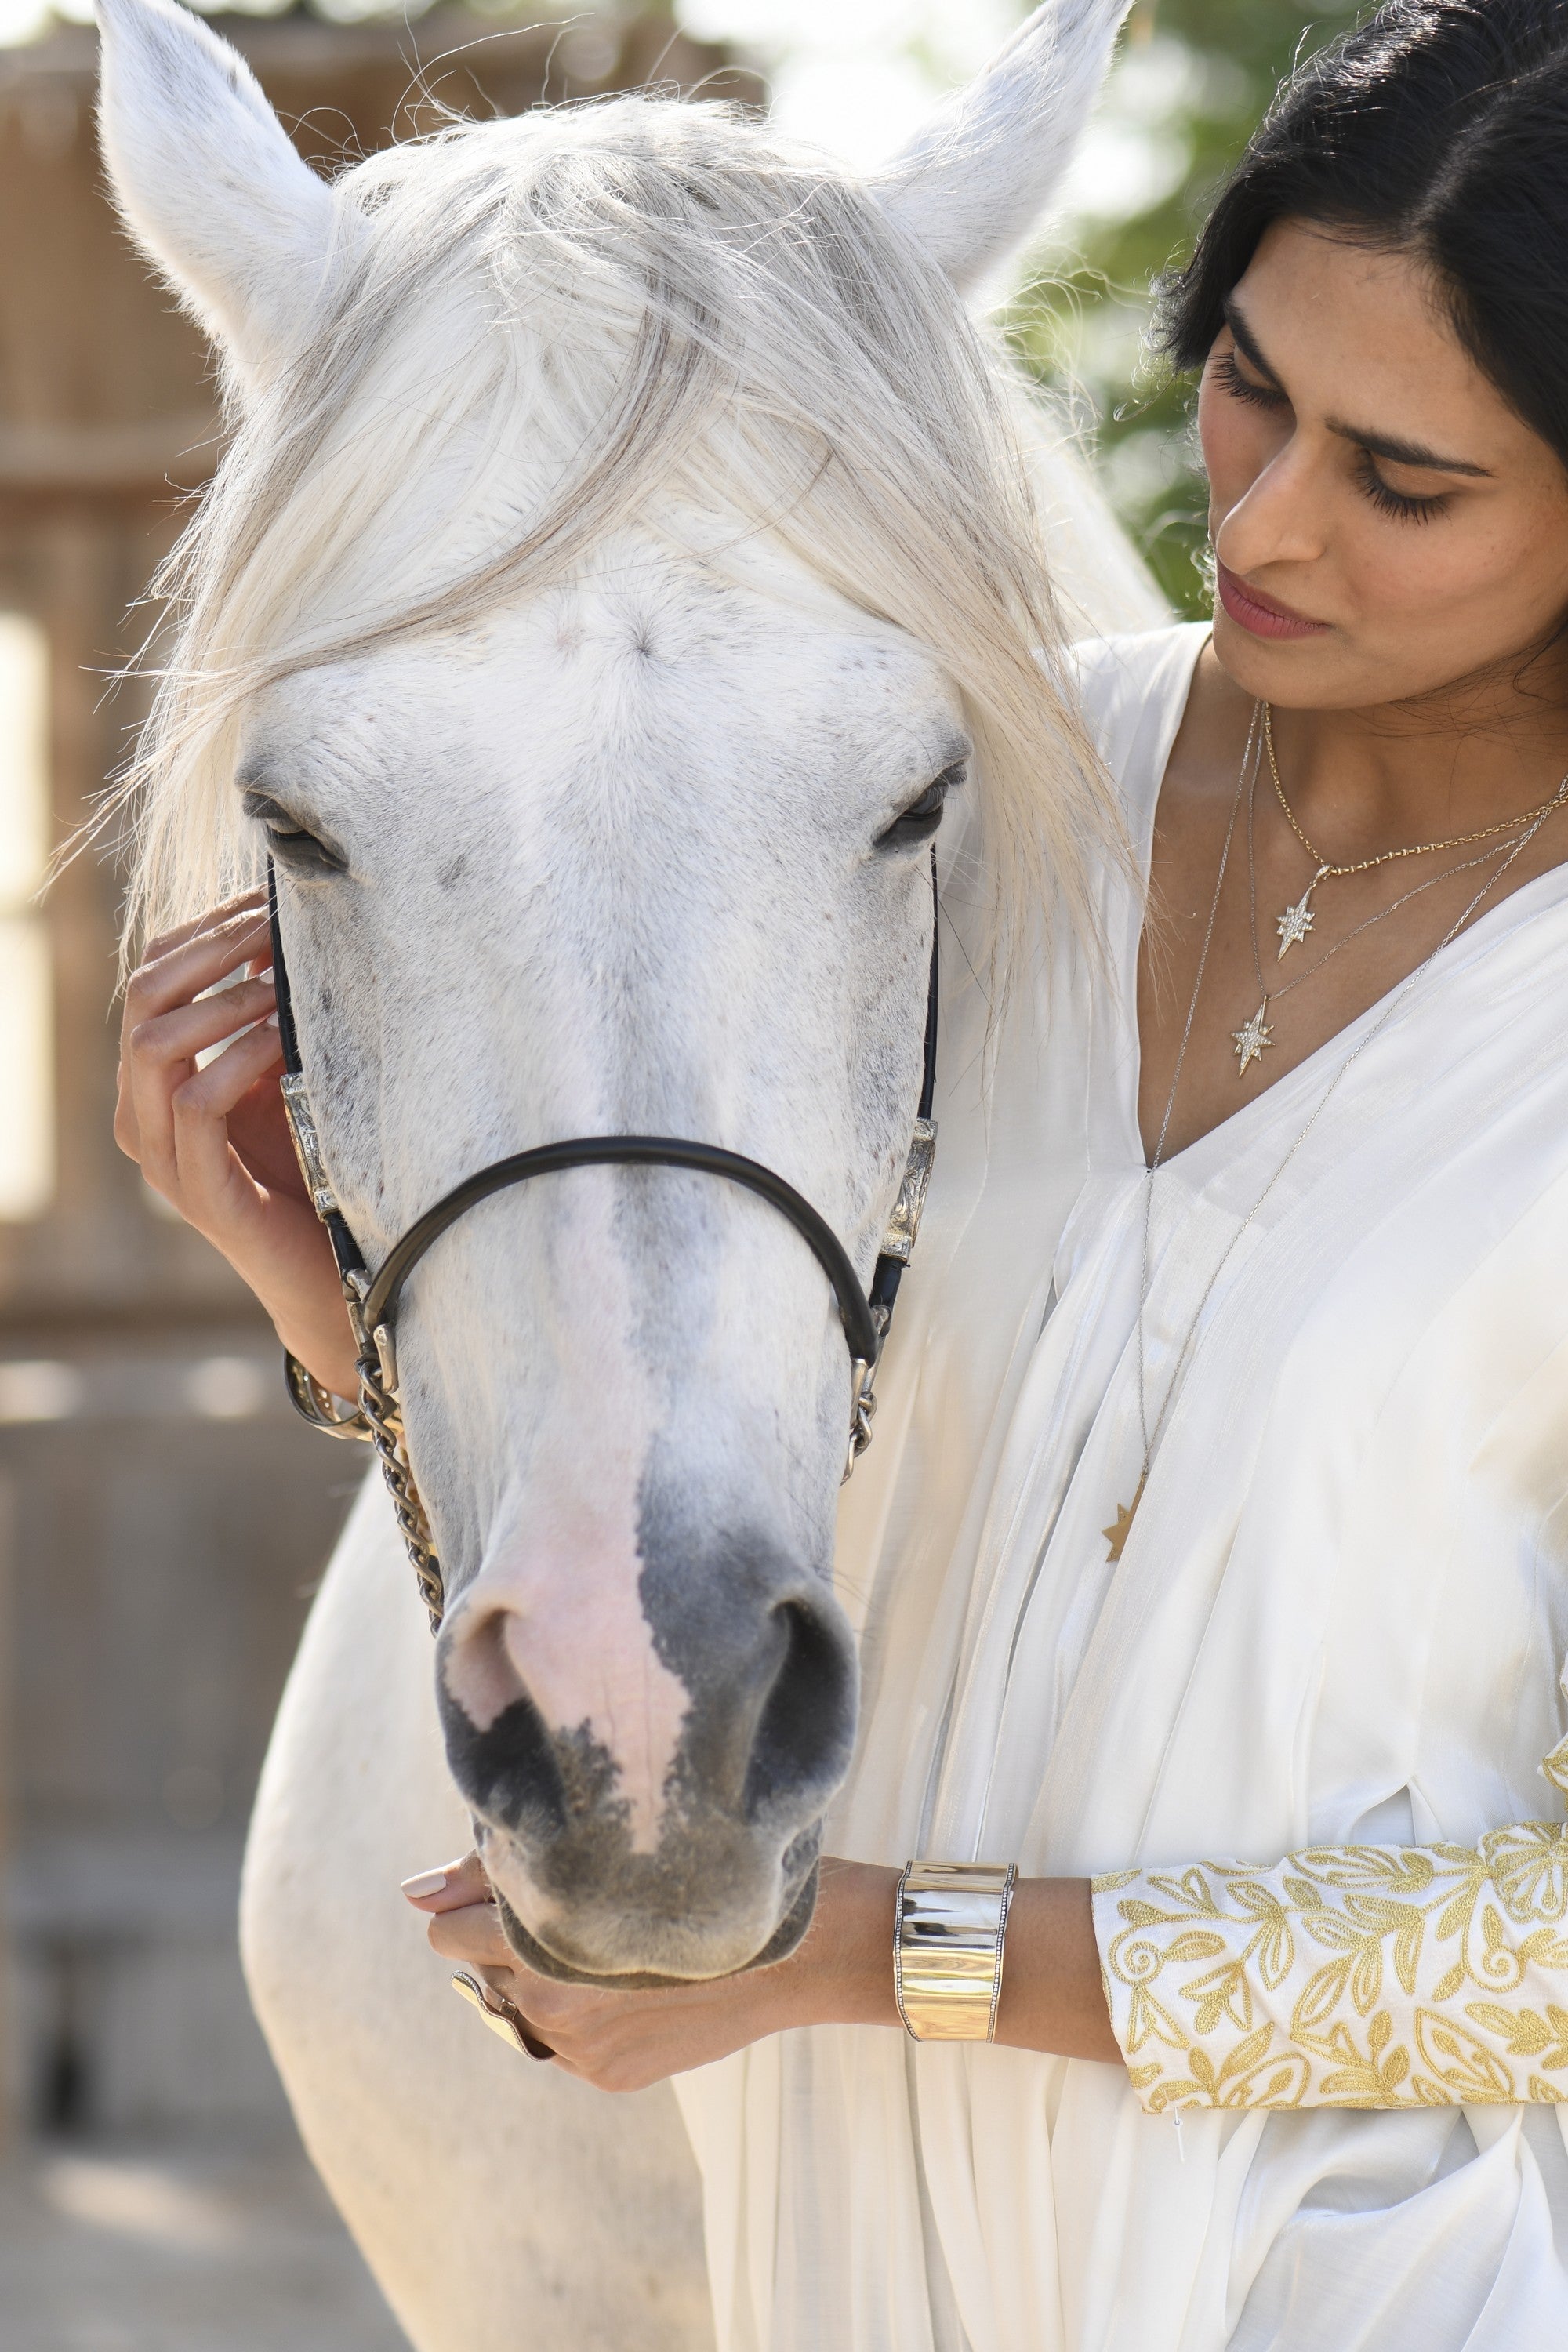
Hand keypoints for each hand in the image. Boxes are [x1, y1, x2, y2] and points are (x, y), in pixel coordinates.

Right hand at [116, 890, 360, 1396]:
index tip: (264, 898)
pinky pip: (197, 1103)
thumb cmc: (312, 1171)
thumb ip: (268, 1018)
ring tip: (282, 982)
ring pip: (154, 1045)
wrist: (328, 1277)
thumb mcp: (282, 1079)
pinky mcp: (200, 1193)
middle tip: (274, 925)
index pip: (152, 975)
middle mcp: (141, 1113)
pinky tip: (283, 1040)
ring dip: (224, 1000)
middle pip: (142, 996)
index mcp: (154, 1078)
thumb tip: (283, 933)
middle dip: (211, 948)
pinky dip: (240, 1058)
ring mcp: (163, 1157)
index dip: (203, 929)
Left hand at [402, 1851, 900, 2092]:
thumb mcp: (605, 1851)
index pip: (452, 1926)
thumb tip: (411, 1893)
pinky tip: (630, 1980)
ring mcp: (580, 2048)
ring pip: (514, 2003)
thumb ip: (497, 1872)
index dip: (480, 1896)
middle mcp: (552, 2002)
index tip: (520, 1874)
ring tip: (606, 1940)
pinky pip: (556, 2038)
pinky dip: (576, 2007)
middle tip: (571, 1904)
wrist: (806, 1948)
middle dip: (504, 1935)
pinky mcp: (607, 2077)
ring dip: (538, 1972)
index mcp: (546, 1937)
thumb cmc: (703, 1867)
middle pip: (478, 1966)